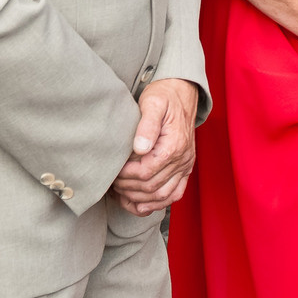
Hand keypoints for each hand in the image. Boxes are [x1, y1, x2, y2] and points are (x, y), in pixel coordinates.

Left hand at [114, 79, 198, 216]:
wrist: (182, 93)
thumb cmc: (164, 97)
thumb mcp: (153, 103)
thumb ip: (147, 125)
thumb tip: (139, 148)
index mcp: (175, 145)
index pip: (145, 173)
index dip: (125, 176)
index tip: (112, 171)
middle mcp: (183, 159)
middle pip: (152, 187)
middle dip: (127, 188)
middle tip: (111, 181)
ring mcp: (186, 166)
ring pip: (163, 196)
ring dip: (139, 199)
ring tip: (121, 193)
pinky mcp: (185, 169)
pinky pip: (174, 194)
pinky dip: (156, 204)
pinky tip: (139, 204)